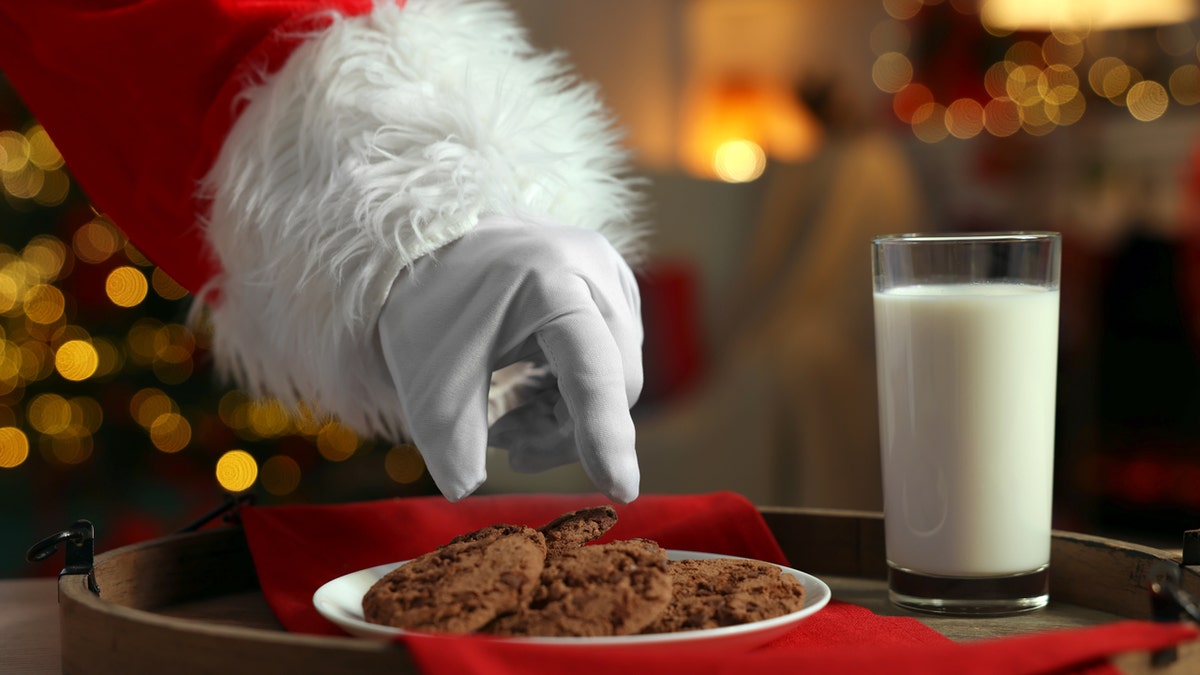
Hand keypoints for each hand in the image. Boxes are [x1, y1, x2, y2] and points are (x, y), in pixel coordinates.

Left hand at [377, 216, 642, 501]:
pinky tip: (527, 396)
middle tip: (508, 446)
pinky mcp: (610, 286)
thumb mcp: (428, 382)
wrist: (429, 246)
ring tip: (507, 423)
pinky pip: (610, 357)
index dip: (604, 433)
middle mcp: (593, 268)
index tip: (619, 491)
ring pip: (616, 376)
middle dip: (567, 431)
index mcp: (549, 280)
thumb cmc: (428, 308)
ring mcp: (609, 273)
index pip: (591, 369)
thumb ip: (451, 442)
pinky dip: (572, 391)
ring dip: (568, 415)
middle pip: (613, 381)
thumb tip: (465, 490)